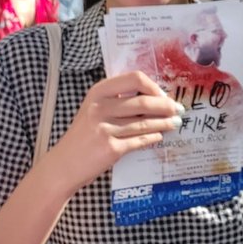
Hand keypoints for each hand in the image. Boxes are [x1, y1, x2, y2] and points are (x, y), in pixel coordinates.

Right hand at [48, 70, 182, 188]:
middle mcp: (100, 107)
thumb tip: (154, 98)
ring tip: (175, 123)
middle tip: (178, 109)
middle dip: (165, 106)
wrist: (64, 165)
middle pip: (143, 101)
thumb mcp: (94, 109)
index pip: (134, 78)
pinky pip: (139, 140)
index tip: (163, 95)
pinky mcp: (111, 148)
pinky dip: (153, 137)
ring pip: (144, 122)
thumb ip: (117, 100)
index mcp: (98, 92)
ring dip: (164, 123)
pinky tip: (160, 136)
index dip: (153, 86)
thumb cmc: (83, 135)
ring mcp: (105, 128)